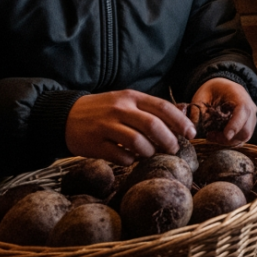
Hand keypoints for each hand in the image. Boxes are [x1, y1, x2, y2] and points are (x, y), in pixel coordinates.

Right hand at [65, 90, 193, 164]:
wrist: (65, 116)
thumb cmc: (104, 110)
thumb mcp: (126, 101)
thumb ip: (150, 109)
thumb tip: (182, 115)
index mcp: (131, 97)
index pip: (162, 107)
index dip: (180, 121)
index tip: (191, 133)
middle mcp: (119, 109)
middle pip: (152, 125)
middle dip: (169, 139)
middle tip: (174, 148)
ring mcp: (105, 126)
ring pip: (137, 141)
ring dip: (149, 151)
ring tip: (150, 153)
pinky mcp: (94, 143)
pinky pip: (120, 155)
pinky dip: (130, 160)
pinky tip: (131, 158)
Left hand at [191, 77, 256, 145]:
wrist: (223, 86)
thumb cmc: (213, 90)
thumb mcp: (202, 95)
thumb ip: (197, 111)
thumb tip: (192, 130)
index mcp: (240, 96)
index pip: (243, 111)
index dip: (236, 125)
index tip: (226, 135)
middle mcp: (250, 108)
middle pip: (246, 129)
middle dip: (229, 138)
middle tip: (210, 136)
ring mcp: (251, 118)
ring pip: (244, 136)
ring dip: (228, 141)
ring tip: (212, 136)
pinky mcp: (248, 126)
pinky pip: (242, 138)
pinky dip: (230, 141)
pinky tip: (218, 137)